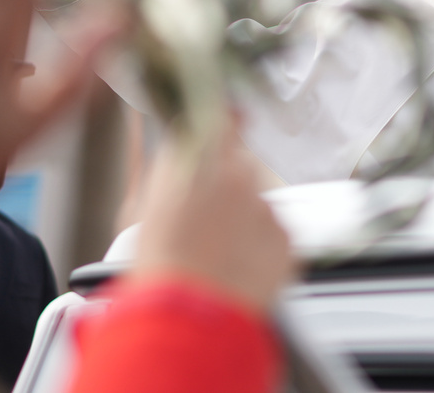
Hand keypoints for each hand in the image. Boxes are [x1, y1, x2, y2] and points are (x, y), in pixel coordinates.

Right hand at [131, 124, 295, 313]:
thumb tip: (185, 143)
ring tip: (217, 253)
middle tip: (206, 217)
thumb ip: (173, 164)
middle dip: (228, 182)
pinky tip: (235, 267)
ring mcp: (266, 206)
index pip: (222, 117)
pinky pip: (275, 234)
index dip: (222, 122)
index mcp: (200, 158)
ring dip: (244, 219)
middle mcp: (238, 174)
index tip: (221, 124)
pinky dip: (260, 247)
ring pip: (258, 202)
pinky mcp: (286, 237)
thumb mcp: (147, 203)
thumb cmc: (159, 265)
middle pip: (241, 164)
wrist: (187, 316)